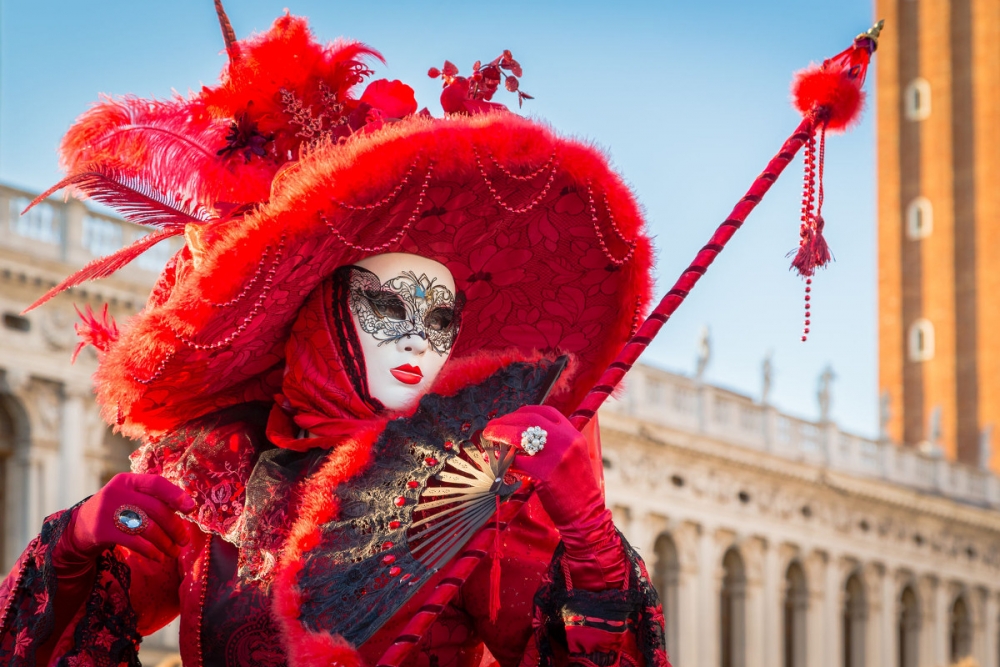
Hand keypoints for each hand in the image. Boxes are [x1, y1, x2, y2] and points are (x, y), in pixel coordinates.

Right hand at [69, 473, 195, 561]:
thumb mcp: (129, 496)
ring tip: (174, 551)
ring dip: (165, 543)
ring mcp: (107, 511)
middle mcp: (116, 493)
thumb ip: (152, 498)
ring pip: (147, 528)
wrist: (80, 526)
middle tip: (184, 540)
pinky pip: (134, 542)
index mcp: (127, 480)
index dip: (175, 495)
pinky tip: (158, 557)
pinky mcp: (101, 531)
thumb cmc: (116, 510)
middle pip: (155, 509)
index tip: (191, 508)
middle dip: (174, 527)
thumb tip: (186, 508)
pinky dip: (150, 551)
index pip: (156, 483)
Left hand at [484, 405, 625, 588]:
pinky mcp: (544, 473)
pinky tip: (501, 465)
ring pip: (519, 435)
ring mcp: (555, 455)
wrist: (586, 514)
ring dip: (499, 434)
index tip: (510, 417)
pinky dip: (505, 462)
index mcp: (573, 434)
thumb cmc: (576, 487)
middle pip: (529, 419)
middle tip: (491, 427)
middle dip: (506, 420)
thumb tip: (524, 434)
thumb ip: (555, 442)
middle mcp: (566, 440)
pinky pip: (516, 462)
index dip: (524, 412)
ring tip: (489, 438)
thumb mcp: (573, 456)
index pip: (546, 412)